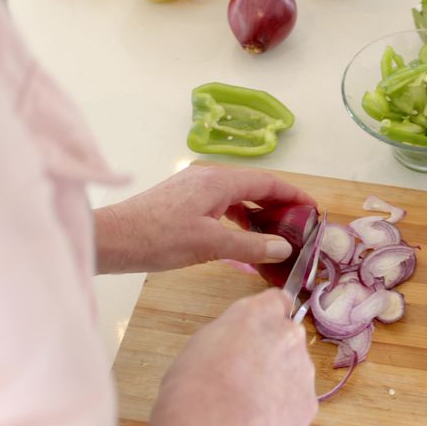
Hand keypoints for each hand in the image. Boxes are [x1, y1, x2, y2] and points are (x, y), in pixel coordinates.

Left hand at [94, 165, 315, 273]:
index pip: (268, 182)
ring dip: (258, 214)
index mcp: (219, 181)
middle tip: (299, 226)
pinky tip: (242, 238)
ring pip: (237, 197)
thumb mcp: (211, 244)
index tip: (313, 209)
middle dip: (279, 205)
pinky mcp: (183, 202)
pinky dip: (238, 219)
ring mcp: (194, 189)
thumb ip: (251, 244)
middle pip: (254, 187)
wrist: (112, 240)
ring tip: (275, 236)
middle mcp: (209, 178)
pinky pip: (221, 206)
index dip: (294, 195)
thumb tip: (284, 247)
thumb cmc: (158, 238)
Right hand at [141, 289, 317, 425]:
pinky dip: (282, 410)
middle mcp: (288, 335)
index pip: (277, 300)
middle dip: (273, 352)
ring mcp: (303, 370)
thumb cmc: (195, 386)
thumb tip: (239, 342)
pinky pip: (296, 402)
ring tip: (247, 404)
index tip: (262, 327)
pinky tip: (258, 420)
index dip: (268, 316)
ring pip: (294, 372)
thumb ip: (232, 334)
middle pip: (287, 338)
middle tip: (246, 374)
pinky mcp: (309, 404)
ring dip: (278, 382)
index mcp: (259, 314)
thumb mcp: (203, 342)